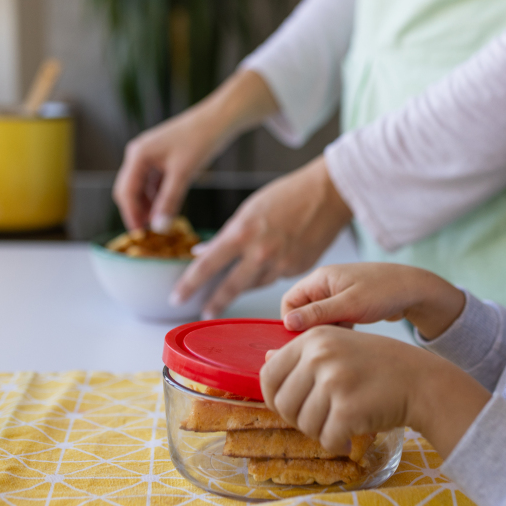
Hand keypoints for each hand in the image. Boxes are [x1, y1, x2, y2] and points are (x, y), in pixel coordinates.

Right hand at [113, 71, 277, 230]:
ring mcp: (148, 155)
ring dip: (147, 205)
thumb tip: (158, 227)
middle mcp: (138, 154)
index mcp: (138, 155)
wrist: (218, 119)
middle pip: (128, 190)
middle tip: (148, 233)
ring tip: (159, 224)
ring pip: (141, 187)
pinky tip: (166, 208)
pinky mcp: (160, 157)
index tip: (140, 235)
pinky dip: (157, 196)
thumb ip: (169, 201)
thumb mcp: (184, 174)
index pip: (126, 192)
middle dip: (137, 211)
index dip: (131, 215)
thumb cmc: (200, 140)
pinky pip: (152, 182)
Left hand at [171, 157, 353, 315]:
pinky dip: (267, 273)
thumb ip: (226, 234)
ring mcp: (281, 264)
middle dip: (214, 302)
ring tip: (233, 287)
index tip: (177, 296)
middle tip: (202, 312)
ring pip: (254, 284)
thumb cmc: (288, 194)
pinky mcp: (297, 269)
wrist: (328, 194)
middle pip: (230, 287)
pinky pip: (274, 278)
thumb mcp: (249, 209)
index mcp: (242, 233)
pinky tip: (269, 262)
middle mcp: (260, 252)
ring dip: (242, 286)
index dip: (189, 284)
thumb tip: (203, 251)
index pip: (206, 265)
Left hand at [259, 326, 489, 457]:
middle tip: (322, 418)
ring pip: (303, 425)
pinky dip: (336, 443)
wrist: (422, 380)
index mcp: (313, 338)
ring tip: (341, 422)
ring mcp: (334, 381)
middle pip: (283, 404)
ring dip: (320, 432)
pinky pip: (326, 439)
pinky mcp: (348, 408)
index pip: (268, 375)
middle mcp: (320, 356)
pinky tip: (350, 435)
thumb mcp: (340, 345)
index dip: (274, 398)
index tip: (292, 406)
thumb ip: (303, 354)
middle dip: (298, 419)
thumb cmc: (379, 365)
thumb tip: (266, 358)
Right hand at [281, 263, 466, 340]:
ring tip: (344, 338)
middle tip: (327, 342)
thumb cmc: (384, 291)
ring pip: (320, 319)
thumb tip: (288, 323)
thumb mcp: (350, 305)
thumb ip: (318, 314)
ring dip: (328, 331)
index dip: (292, 322)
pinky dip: (340, 331)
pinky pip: (334, 321)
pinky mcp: (349, 304)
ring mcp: (338, 294)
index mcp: (320, 279)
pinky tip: (353, 337)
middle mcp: (326, 285)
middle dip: (311, 329)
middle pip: (303, 311)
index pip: (290, 302)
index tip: (304, 340)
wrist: (417, 290)